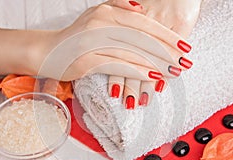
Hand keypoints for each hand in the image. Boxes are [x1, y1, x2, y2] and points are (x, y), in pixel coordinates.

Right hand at [37, 2, 191, 109]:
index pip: (144, 23)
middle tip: (185, 61)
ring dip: (156, 63)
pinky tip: (153, 78)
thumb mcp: (96, 16)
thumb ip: (117, 8)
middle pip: (142, 38)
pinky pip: (119, 65)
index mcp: (107, 11)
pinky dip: (138, 72)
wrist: (47, 51)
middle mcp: (101, 23)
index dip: (166, 35)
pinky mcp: (88, 59)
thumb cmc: (75, 37)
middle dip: (167, 51)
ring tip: (174, 71)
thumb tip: (139, 8)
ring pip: (133, 52)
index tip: (184, 45)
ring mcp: (94, 41)